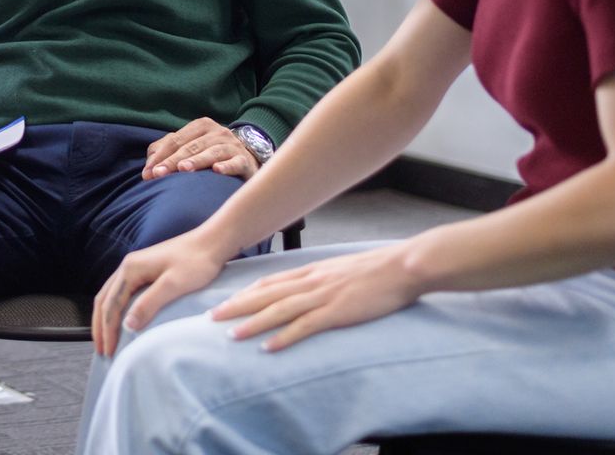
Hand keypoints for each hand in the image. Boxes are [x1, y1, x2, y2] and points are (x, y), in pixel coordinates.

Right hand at [91, 230, 228, 356]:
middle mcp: (127, 266)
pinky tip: (120, 319)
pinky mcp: (144, 270)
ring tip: (105, 338)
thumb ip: (149, 304)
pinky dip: (115, 309)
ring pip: (110, 295)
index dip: (108, 330)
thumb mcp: (173, 285)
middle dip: (100, 326)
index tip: (109, 351)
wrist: (211, 243)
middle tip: (101, 350)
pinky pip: (121, 292)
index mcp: (130, 269)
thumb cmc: (196, 262)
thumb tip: (127, 325)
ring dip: (105, 318)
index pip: (111, 305)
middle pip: (104, 299)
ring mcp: (135, 267)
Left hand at [143, 117, 258, 180]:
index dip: (161, 155)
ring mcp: (232, 145)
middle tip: (159, 174)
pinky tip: (217, 171)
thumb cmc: (212, 152)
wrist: (250, 156)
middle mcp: (217, 132)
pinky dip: (226, 166)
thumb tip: (149, 166)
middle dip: (173, 160)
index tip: (148, 173)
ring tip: (183, 169)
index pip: (176, 140)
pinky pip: (236, 163)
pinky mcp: (245, 160)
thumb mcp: (192, 146)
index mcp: (200, 126)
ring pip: (212, 152)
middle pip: (191, 146)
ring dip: (197, 160)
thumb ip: (169, 150)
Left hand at [210, 243, 424, 351]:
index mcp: (311, 271)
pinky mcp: (337, 311)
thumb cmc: (376, 270)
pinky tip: (269, 347)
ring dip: (253, 323)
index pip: (270, 281)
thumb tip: (310, 289)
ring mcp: (322, 296)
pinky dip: (284, 337)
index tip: (227, 301)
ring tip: (232, 335)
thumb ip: (322, 279)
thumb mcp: (341, 269)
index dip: (246, 292)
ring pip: (278, 310)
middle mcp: (310, 281)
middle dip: (237, 306)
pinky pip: (305, 326)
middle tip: (212, 317)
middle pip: (265, 294)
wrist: (402, 267)